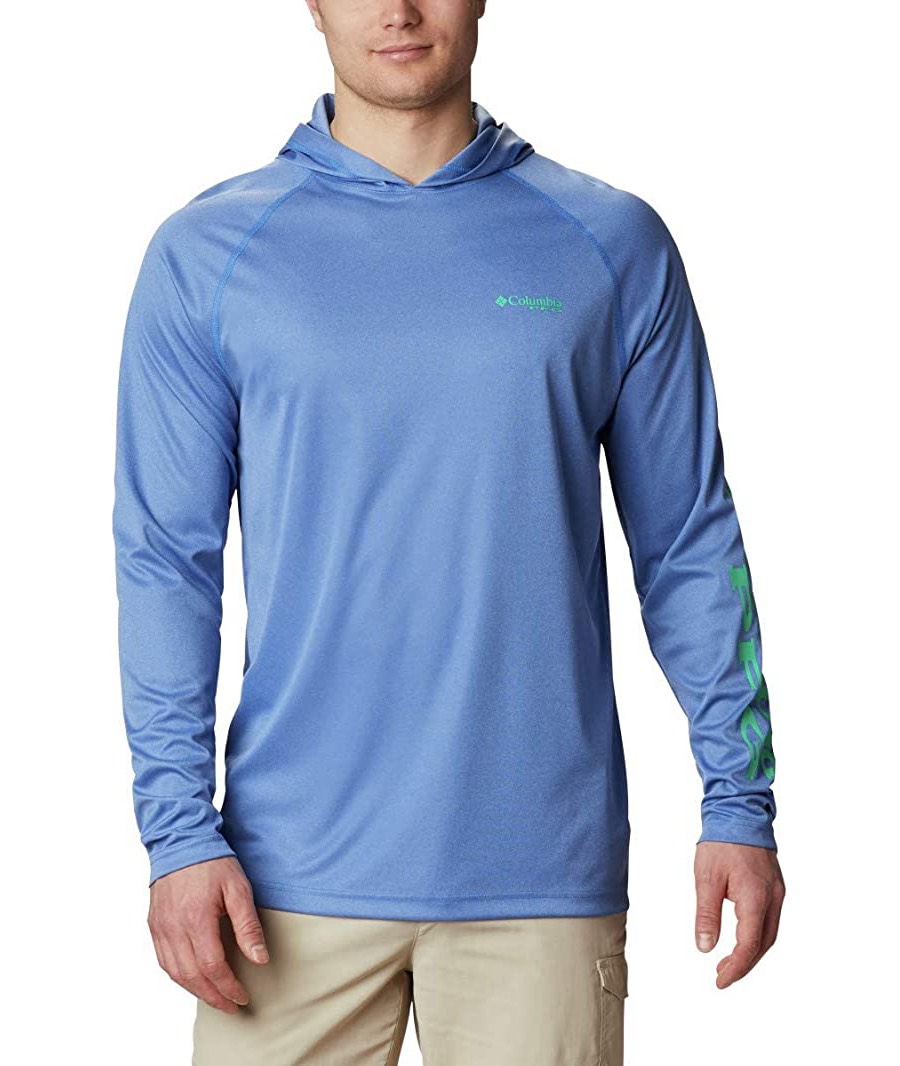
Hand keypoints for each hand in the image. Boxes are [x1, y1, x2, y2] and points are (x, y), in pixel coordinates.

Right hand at [147, 856, 269, 1012]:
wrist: (181, 841)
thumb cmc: (213, 863)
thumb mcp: (238, 889)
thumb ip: (247, 926)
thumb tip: (259, 959)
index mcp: (196, 920)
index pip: (211, 967)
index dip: (228, 987)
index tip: (242, 997)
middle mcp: (174, 928)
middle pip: (191, 977)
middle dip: (214, 996)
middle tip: (232, 1006)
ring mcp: (160, 928)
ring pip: (175, 973)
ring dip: (196, 991)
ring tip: (215, 998)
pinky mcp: (154, 925)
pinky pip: (163, 961)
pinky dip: (179, 976)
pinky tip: (192, 979)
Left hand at [694, 841, 784, 988]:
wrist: (739, 810)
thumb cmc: (721, 841)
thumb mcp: (706, 878)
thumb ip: (706, 915)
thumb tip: (705, 947)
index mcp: (756, 897)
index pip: (748, 944)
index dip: (736, 967)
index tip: (720, 981)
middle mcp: (773, 898)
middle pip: (763, 943)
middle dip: (744, 964)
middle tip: (722, 975)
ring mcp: (777, 892)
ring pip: (769, 933)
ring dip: (751, 951)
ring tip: (729, 962)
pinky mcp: (775, 886)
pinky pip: (770, 919)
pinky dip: (756, 935)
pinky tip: (741, 938)